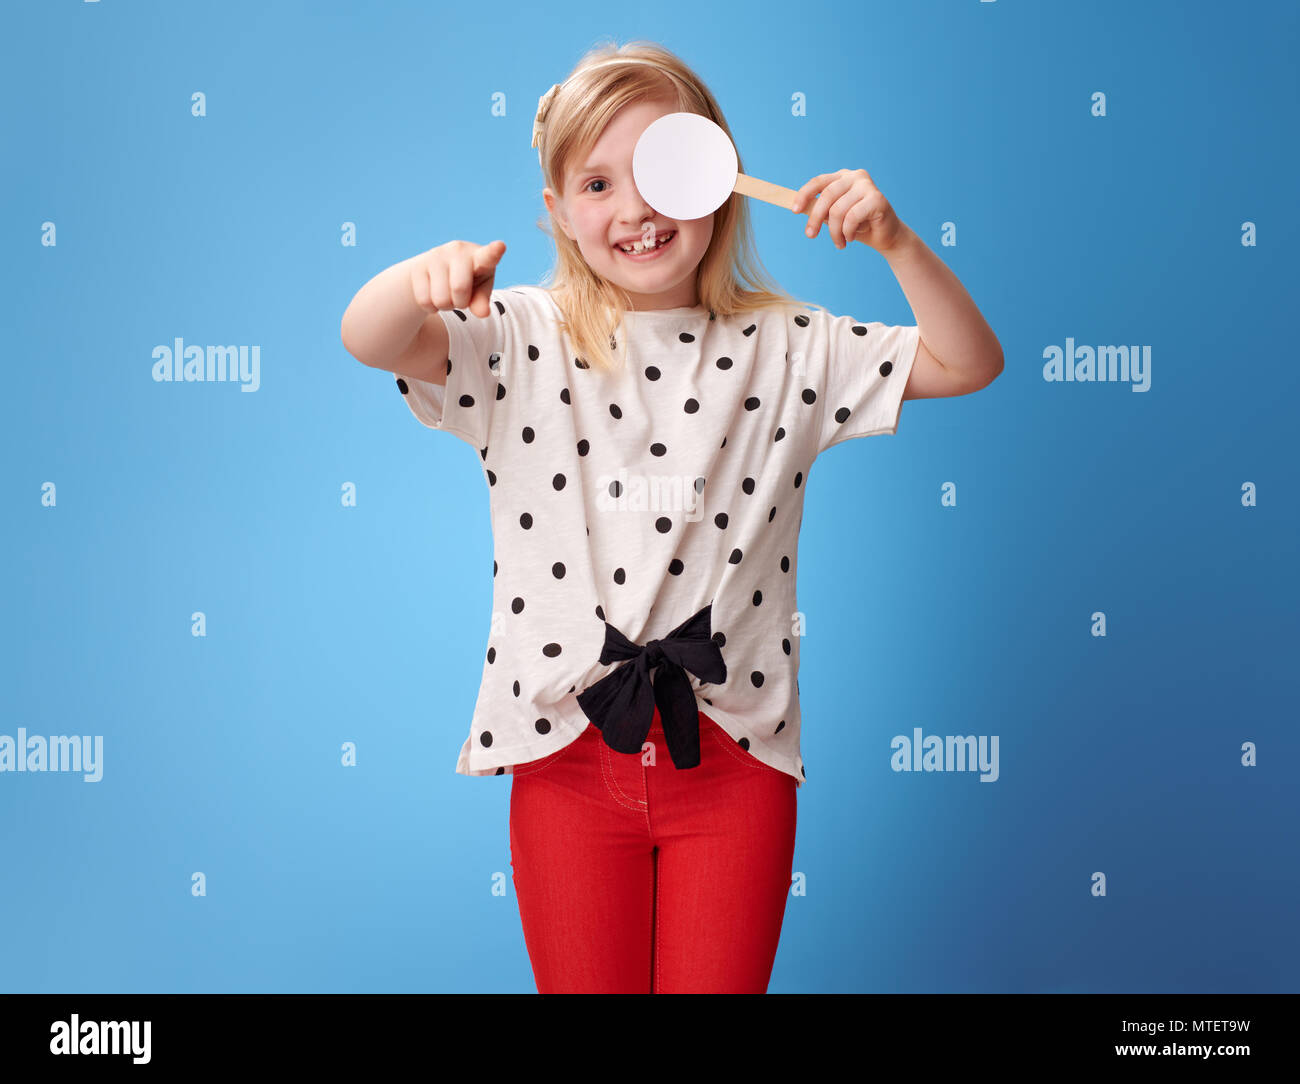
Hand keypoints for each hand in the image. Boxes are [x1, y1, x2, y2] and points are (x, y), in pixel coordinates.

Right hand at [410, 239, 506, 317]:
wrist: (434, 271)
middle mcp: (457, 250)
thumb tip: (483, 313)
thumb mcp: (479, 290)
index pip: (488, 256)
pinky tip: (434, 295)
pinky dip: (431, 307)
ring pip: (441, 299)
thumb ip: (483, 302)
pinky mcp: (418, 267)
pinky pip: (425, 301)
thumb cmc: (467, 280)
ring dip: (446, 306)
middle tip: (461, 295)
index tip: (500, 247)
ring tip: (447, 294)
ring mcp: (435, 256)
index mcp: (479, 256)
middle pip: (459, 289)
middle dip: (460, 302)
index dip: (494, 252)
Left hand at [789, 169, 904, 253]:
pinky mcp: (877, 199)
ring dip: (835, 232)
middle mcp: (855, 177)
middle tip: (810, 235)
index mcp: (842, 177)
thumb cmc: (857, 226)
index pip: (818, 181)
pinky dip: (848, 232)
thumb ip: (820, 210)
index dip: (804, 194)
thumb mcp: (834, 217)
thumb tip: (799, 208)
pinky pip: (852, 217)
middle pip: (826, 196)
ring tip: (839, 243)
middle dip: (815, 218)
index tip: (794, 210)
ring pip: (838, 210)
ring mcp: (867, 186)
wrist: (885, 236)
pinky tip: (851, 238)